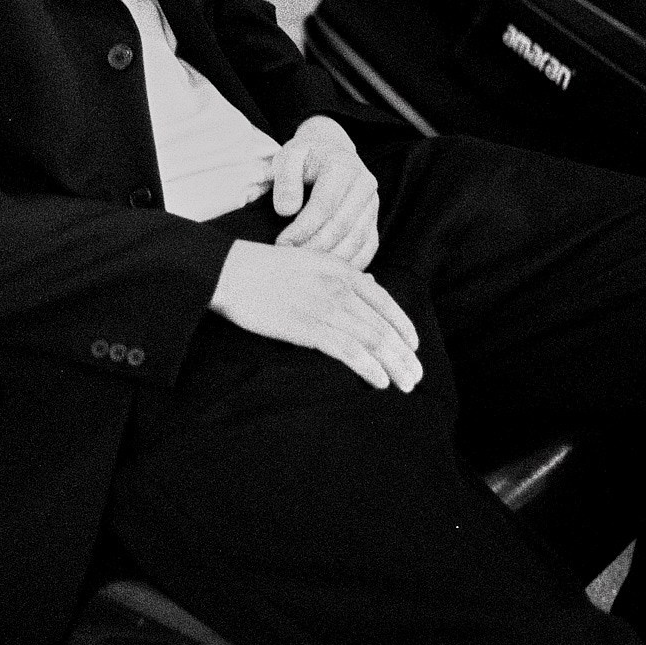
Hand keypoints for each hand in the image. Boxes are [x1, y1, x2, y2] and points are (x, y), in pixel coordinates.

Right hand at [209, 238, 421, 390]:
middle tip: (416, 376)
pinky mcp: (307, 328)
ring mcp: (324, 308)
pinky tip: (379, 381)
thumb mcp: (310, 261)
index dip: (404, 327)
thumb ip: (342, 274)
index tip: (414, 347)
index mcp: (341, 270)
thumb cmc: (264, 268)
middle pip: (383, 326)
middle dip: (404, 354)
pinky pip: (348, 351)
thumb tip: (371, 284)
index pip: (385, 302)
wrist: (229, 272)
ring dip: (394, 365)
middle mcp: (339, 288)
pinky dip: (368, 367)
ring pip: (372, 340)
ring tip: (405, 384)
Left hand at [270, 116, 378, 268]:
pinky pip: (368, 247)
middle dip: (314, 247)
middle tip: (290, 258)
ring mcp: (372, 204)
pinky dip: (350, 263)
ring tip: (305, 266)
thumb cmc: (304, 157)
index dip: (303, 228)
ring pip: (357, 240)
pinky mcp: (374, 220)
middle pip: (342, 226)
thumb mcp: (288, 156)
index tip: (282, 243)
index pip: (324, 205)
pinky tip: (326, 270)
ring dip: (331, 259)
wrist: (330, 151)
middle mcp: (364, 184)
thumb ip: (285, 180)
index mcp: (342, 166)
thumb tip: (286, 211)